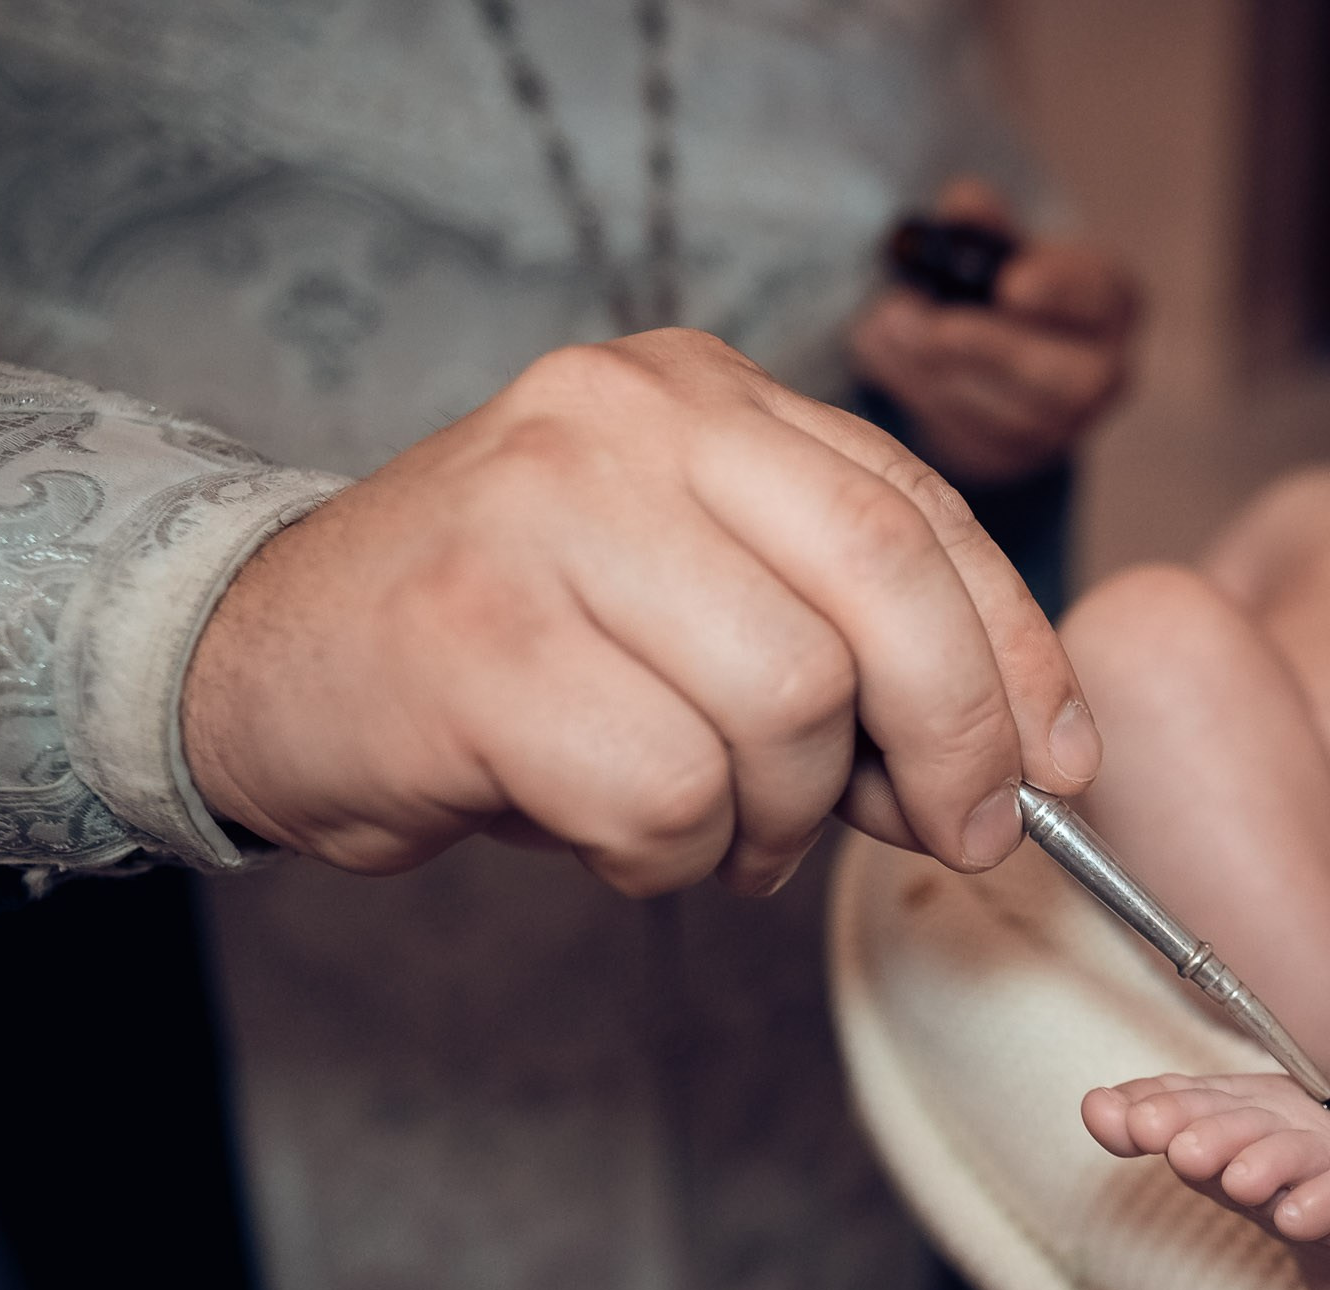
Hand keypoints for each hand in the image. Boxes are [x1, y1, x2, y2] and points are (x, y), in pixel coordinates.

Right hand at [181, 329, 1102, 897]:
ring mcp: (540, 516)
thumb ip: (853, 653)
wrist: (271, 660)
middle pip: (881, 582)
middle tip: (959, 833)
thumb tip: (1025, 766)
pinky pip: (665, 793)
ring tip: (722, 829)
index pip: (917, 509)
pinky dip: (671, 857)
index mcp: (701, 393)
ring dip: (782, 816)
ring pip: (785, 703)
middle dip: (953, 736)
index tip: (1058, 762)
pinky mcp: (474, 642)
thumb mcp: (703, 609)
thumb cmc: (525, 648)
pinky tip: (624, 840)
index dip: (1013, 649)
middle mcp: (625, 419)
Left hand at [847, 178, 1138, 484]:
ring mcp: (1061, 427)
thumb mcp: (996, 242)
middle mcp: (1101, 373)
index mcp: (1108, 302)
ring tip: (877, 326)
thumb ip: (982, 222)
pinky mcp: (1012, 459)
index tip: (1010, 283)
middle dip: (975, 345)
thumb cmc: (1000, 283)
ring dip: (929, 372)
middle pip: (1054, 376)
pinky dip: (917, 396)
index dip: (1058, 291)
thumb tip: (963, 205)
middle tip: (903, 312)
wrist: (996, 355)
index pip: (1097, 298)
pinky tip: (879, 357)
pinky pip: (967, 438)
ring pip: (1003, 416)